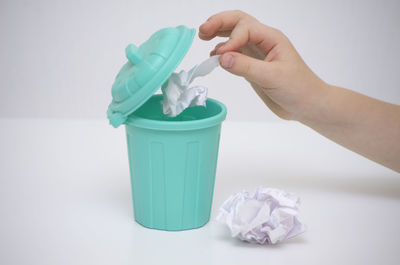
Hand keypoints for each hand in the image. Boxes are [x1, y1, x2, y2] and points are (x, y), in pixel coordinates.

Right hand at [199, 10, 327, 120]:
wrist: (307, 105)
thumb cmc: (298, 89)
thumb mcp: (272, 77)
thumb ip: (246, 67)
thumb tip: (222, 58)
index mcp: (271, 38)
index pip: (245, 28)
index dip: (231, 40)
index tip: (221, 56)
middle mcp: (263, 41)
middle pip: (238, 22)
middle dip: (219, 23)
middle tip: (202, 31)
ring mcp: (257, 53)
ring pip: (235, 35)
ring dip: (219, 33)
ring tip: (203, 37)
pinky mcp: (253, 65)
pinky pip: (235, 52)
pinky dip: (222, 51)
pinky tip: (214, 56)